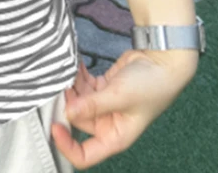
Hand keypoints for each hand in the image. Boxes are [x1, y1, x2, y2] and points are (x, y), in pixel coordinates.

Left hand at [52, 50, 197, 169]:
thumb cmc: (151, 85)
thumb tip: (68, 112)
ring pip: (78, 101)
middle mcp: (108, 124)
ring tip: (70, 72)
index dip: (67, 145)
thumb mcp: (120, 96)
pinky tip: (79, 66)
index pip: (85, 154)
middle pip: (77, 121)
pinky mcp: (102, 89)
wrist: (163, 61)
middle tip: (60, 85)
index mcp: (115, 137)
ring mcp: (104, 106)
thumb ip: (93, 105)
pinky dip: (78, 77)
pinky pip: (83, 87)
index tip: (54, 126)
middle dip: (68, 103)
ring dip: (71, 87)